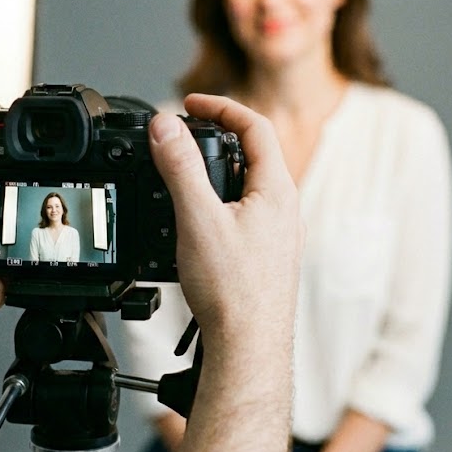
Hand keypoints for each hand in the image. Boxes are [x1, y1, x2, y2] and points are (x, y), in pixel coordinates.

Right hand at [149, 94, 301, 451]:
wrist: (249, 348)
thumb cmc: (234, 292)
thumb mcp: (198, 218)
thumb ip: (180, 167)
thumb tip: (166, 124)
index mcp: (277, 190)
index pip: (255, 126)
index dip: (221, 107)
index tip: (190, 103)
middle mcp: (285, 209)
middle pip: (253, 153)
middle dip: (216, 136)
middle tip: (182, 134)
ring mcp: (279, 234)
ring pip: (248, 185)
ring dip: (216, 170)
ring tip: (182, 173)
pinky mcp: (267, 256)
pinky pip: (245, 212)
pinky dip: (219, 201)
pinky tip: (195, 221)